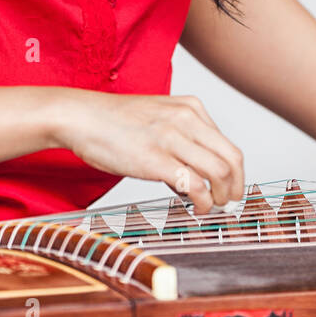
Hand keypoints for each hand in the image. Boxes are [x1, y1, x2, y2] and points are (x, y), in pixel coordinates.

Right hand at [55, 92, 244, 213]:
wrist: (80, 116)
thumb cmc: (113, 121)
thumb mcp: (158, 117)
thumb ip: (182, 137)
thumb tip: (196, 174)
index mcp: (191, 107)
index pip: (228, 145)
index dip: (235, 174)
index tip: (229, 190)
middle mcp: (186, 119)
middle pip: (232, 159)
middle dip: (235, 188)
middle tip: (228, 204)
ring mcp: (171, 138)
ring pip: (219, 172)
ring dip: (221, 197)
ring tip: (211, 208)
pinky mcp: (155, 159)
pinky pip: (195, 185)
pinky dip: (203, 202)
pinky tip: (196, 208)